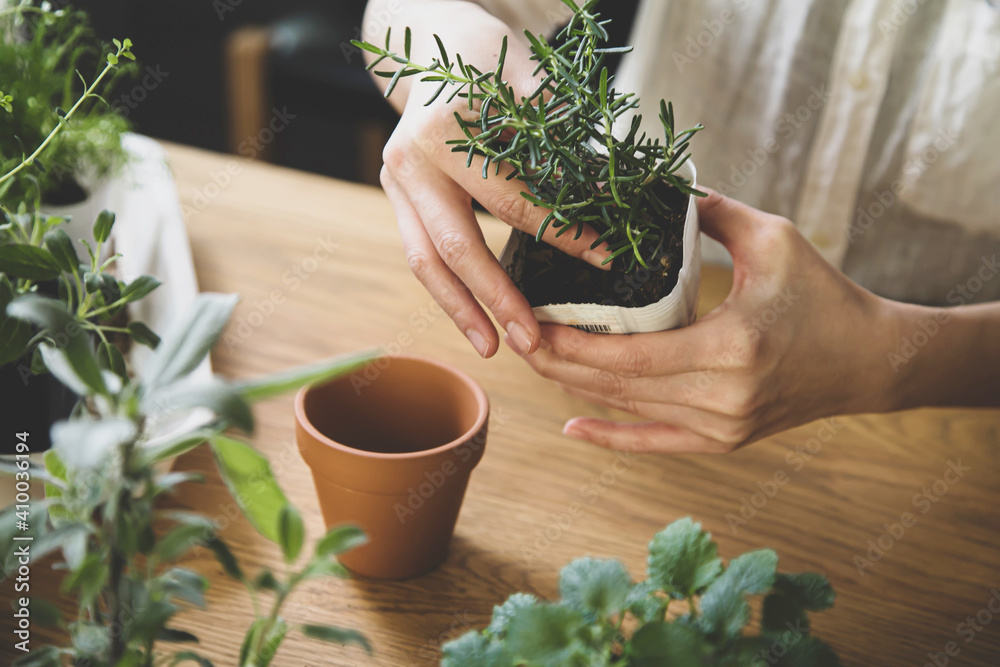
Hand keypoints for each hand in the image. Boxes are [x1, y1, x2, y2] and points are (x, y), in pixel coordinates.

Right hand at [374, 5, 608, 358]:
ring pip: (424, 262)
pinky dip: (450, 288)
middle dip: (493, 300)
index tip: (603, 260)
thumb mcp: (520, 71)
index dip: (559, 233)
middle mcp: (408, 163)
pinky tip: (476, 317)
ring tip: (493, 349)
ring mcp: (395, 184)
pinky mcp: (398, 199)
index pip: (509, 200)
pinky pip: (423, 253)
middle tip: (530, 343)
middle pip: (452, 247)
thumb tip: (604, 174)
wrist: (426, 44)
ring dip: (459, 310)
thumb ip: (551, 119)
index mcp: (440, 134)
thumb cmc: (481, 55)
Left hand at [514, 189, 903, 453]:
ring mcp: (721, 428)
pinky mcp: (723, 442)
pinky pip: (654, 444)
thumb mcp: (773, 239)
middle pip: (616, 386)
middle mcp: (721, 398)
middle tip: (515, 335)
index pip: (628, 355)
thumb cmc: (824, 294)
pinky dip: (611, 437)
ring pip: (628, 410)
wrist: (869, 360)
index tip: (529, 320)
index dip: (571, 342)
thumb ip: (710, 211)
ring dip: (576, 387)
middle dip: (558, 362)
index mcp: (729, 347)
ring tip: (535, 359)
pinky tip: (571, 427)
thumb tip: (657, 188)